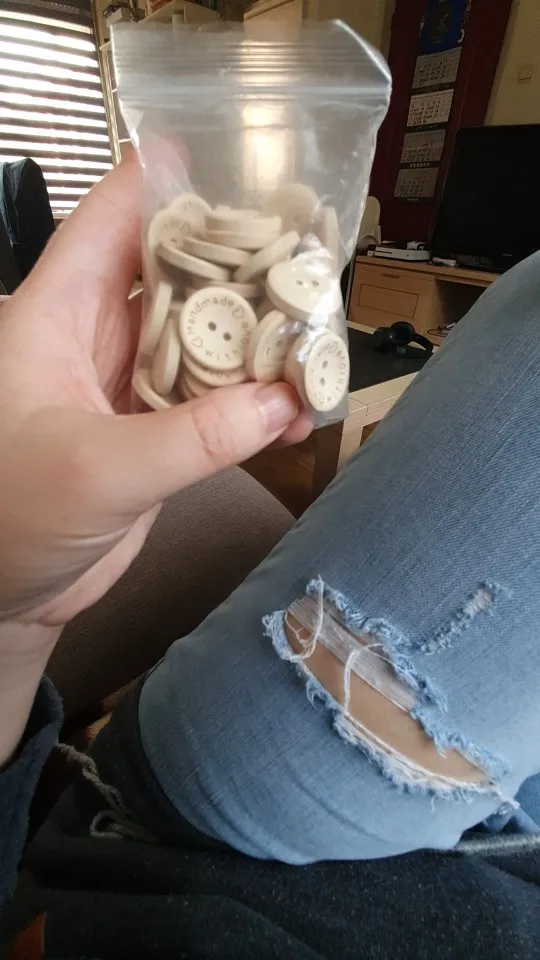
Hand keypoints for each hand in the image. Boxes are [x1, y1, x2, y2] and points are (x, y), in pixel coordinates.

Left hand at [0, 153, 309, 633]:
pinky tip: (293, 413)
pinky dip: (253, 407)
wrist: (7, 596)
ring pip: (202, 340)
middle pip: (174, 274)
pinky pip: (214, 402)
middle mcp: (96, 337)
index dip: (163, 180)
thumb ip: (191, 439)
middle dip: (236, 263)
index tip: (227, 156)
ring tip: (315, 339)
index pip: (110, 220)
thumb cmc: (9, 518)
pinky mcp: (156, 432)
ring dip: (255, 344)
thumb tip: (281, 402)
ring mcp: (130, 385)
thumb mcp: (96, 470)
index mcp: (58, 314)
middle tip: (305, 252)